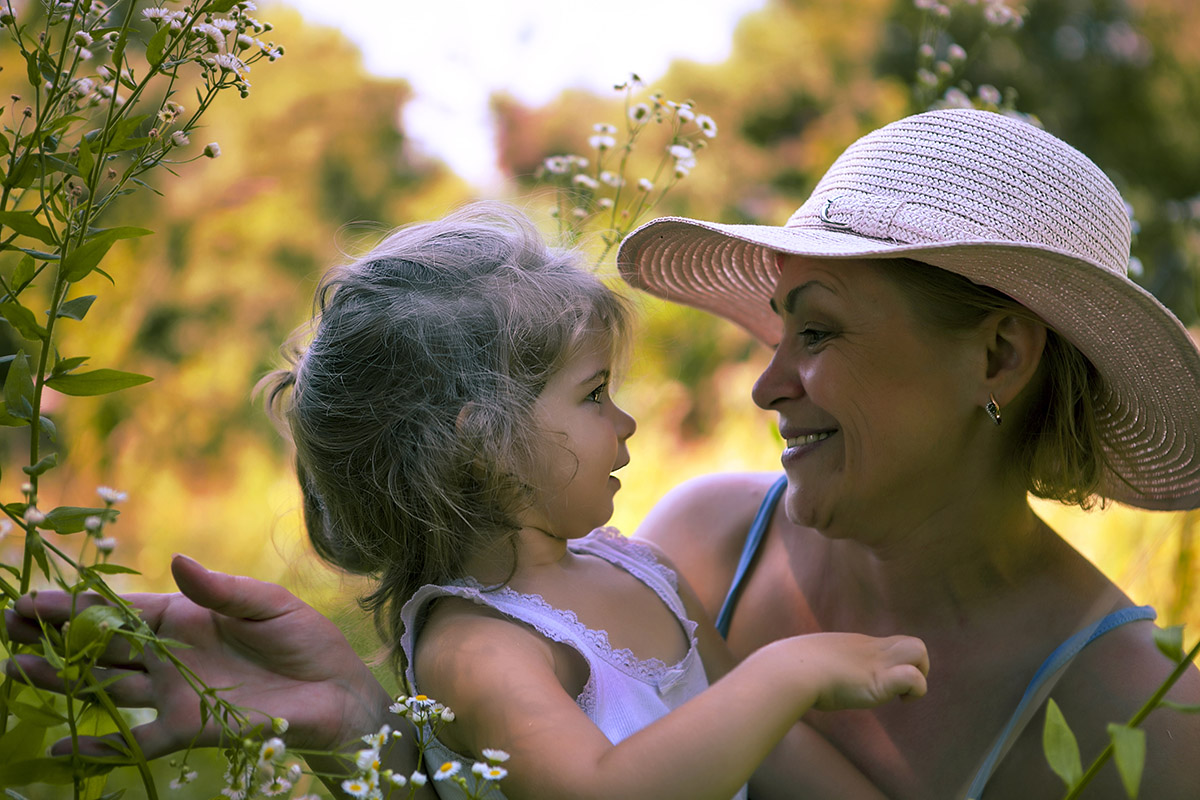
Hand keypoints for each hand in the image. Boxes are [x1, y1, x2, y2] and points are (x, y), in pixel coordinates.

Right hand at [4, 554, 392, 759]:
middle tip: (7, 627)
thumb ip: (221, 588)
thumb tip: (175, 561)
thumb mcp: (268, 604)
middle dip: (53, 635)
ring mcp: (174, 692)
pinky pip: (134, 739)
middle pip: (100, 644)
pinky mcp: (187, 728)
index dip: (76, 603)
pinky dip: (96, 745)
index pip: (120, 608)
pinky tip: (57, 742)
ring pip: (104, 685)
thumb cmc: (306, 640)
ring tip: (14, 669)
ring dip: (60, 678)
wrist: (335, 691)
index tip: (30, 599)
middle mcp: (170, 654)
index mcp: (186, 617)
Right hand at [782, 632, 928, 710]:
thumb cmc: (786, 669)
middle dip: (917, 668)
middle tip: (898, 690)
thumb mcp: (799, 663)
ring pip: (920, 650)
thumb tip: (776, 672)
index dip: (894, 665)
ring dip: (921, 676)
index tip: (878, 685)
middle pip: (913, 643)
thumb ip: (801, 666)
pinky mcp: (879, 681)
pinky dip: (915, 690)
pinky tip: (898, 701)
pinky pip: (915, 678)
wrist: (788, 670)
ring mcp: (876, 663)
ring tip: (901, 696)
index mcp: (854, 646)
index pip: (889, 645)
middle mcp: (869, 649)